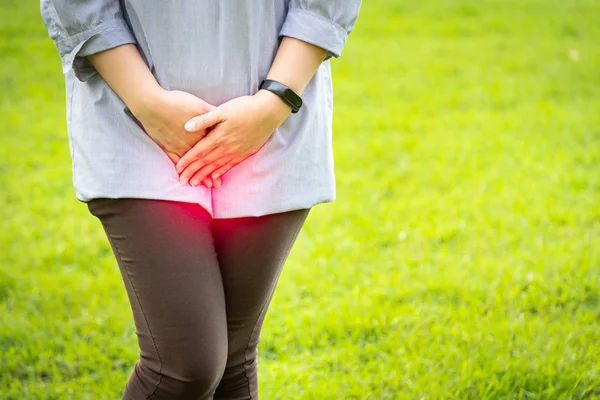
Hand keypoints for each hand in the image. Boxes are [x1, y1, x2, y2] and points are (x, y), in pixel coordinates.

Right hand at [131, 88, 222, 186]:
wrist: (153, 104)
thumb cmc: (177, 102)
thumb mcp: (200, 105)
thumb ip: (213, 113)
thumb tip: (225, 116)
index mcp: (202, 133)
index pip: (214, 149)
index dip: (221, 160)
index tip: (226, 169)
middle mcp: (191, 143)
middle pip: (204, 160)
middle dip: (211, 173)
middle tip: (216, 185)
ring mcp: (178, 146)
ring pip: (191, 165)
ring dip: (197, 175)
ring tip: (204, 185)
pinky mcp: (167, 147)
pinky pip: (176, 162)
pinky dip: (182, 170)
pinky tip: (184, 177)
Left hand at [176, 89, 291, 187]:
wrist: (267, 112)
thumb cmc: (244, 108)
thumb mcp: (222, 110)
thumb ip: (204, 119)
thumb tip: (186, 126)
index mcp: (218, 136)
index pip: (198, 152)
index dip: (187, 161)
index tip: (178, 168)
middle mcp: (226, 147)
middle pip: (205, 162)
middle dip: (193, 172)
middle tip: (182, 181)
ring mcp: (236, 152)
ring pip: (216, 167)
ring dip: (205, 176)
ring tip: (195, 183)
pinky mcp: (244, 153)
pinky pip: (229, 166)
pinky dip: (221, 172)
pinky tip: (215, 178)